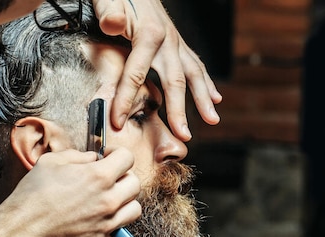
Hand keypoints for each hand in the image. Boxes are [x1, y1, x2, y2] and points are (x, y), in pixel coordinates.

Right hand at [0, 147, 140, 236]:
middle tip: (110, 179)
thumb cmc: (32, 197)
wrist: (22, 231)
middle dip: (124, 177)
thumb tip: (93, 158)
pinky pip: (121, 232)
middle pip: (135, 183)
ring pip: (135, 209)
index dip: (118, 155)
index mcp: (99, 176)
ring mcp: (108, 224)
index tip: (110, 158)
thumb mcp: (51, 162)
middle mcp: (109, 200)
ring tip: (109, 201)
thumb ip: (78, 156)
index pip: (127, 158)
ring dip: (125, 202)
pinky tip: (99, 220)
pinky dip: (113, 225)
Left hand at [93, 0, 222, 139]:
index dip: (126, 99)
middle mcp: (167, 41)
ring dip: (204, 99)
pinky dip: (207, 84)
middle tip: (184, 135)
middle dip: (179, 111)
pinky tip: (216, 99)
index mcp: (148, 34)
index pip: (136, 73)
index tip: (119, 121)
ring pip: (193, 75)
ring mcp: (176, 43)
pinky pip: (196, 66)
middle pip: (175, 81)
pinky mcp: (179, 45)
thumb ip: (110, 13)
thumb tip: (112, 24)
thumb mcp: (108, 1)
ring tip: (213, 120)